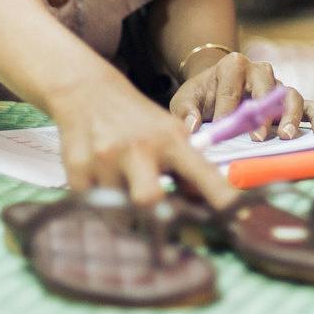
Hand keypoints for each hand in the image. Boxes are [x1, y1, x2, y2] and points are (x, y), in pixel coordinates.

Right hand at [51, 68, 232, 208]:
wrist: (87, 91)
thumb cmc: (138, 121)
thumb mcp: (170, 133)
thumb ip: (190, 168)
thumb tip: (211, 207)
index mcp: (169, 140)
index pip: (202, 173)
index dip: (222, 198)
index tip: (238, 218)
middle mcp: (137, 148)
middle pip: (149, 200)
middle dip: (156, 219)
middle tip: (159, 222)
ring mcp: (103, 159)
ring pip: (118, 214)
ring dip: (127, 216)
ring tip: (126, 196)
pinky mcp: (76, 170)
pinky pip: (92, 209)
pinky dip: (102, 208)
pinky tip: (103, 187)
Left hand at [169, 51, 313, 140]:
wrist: (216, 88)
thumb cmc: (202, 96)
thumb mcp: (185, 101)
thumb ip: (185, 113)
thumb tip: (193, 127)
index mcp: (231, 66)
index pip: (231, 87)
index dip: (228, 109)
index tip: (224, 128)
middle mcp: (259, 71)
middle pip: (266, 85)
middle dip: (262, 112)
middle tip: (258, 138)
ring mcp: (277, 85)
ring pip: (290, 94)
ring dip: (290, 115)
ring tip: (286, 137)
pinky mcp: (290, 100)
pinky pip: (310, 104)